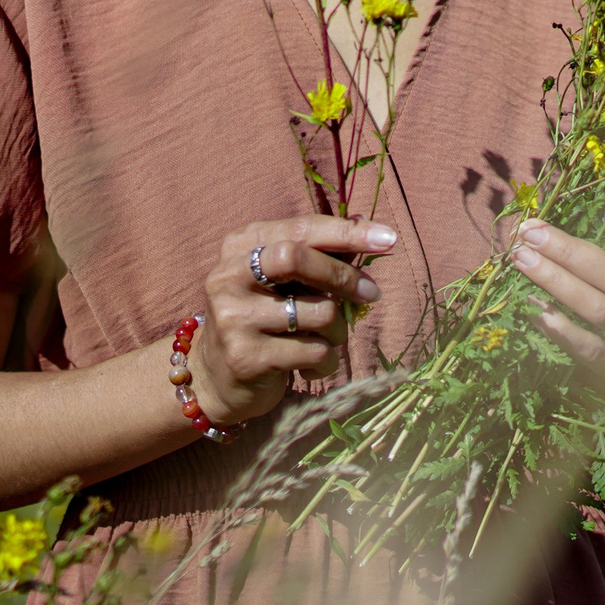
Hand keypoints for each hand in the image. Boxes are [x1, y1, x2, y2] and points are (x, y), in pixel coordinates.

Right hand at [188, 216, 396, 424]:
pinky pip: (313, 352)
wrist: (216, 378)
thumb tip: (366, 227)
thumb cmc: (262, 318)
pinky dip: (326, 361)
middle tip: (371, 293)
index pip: (299, 228)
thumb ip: (316, 255)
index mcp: (241, 246)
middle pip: (297, 259)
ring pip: (316, 312)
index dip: (346, 232)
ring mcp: (233, 317)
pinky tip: (311, 367)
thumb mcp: (281, 281)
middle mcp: (229, 276)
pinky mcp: (245, 357)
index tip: (388, 238)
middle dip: (343, 276)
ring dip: (338, 329)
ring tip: (327, 340)